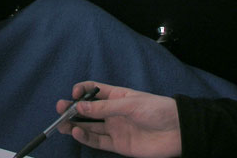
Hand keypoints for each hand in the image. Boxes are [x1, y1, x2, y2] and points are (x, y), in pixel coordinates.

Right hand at [55, 81, 181, 157]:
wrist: (177, 131)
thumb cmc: (157, 109)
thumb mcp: (130, 104)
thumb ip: (104, 108)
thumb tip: (79, 106)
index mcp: (116, 96)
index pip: (94, 90)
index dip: (82, 91)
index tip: (74, 94)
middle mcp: (113, 112)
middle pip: (88, 110)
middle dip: (72, 109)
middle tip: (59, 109)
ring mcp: (115, 128)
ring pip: (89, 126)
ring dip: (74, 124)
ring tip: (61, 124)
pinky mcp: (118, 145)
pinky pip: (98, 141)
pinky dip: (86, 138)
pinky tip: (77, 132)